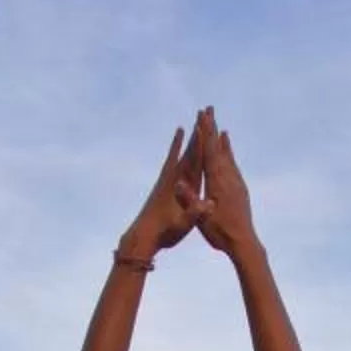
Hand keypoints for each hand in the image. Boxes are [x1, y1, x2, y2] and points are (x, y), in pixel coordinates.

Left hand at [117, 122, 201, 262]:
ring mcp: (169, 180)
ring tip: (194, 122)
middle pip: (189, 149)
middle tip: (205, 112)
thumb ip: (194, 213)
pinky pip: (173, 162)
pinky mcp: (165, 185)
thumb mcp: (182, 224)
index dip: (201, 141)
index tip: (207, 123)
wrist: (142, 238)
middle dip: (198, 131)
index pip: (194, 158)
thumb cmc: (164, 232)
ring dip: (189, 138)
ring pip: (182, 154)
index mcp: (181, 184)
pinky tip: (178, 141)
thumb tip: (208, 204)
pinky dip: (177, 150)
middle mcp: (174, 177)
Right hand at [184, 107, 257, 257]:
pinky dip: (231, 158)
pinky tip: (231, 158)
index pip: (209, 152)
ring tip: (222, 129)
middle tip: (210, 111)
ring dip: (223, 142)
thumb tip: (178, 183)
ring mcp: (237, 184)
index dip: (204, 133)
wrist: (244, 243)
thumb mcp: (200, 218)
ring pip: (229, 157)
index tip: (201, 116)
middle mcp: (229, 178)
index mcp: (217, 182)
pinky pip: (234, 168)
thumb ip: (190, 200)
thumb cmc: (220, 233)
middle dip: (213, 129)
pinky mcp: (241, 191)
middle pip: (219, 148)